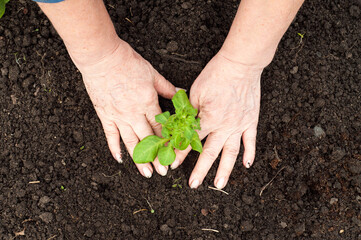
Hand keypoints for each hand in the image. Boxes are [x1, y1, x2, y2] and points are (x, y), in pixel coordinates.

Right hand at [76, 39, 175, 177]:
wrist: (102, 58)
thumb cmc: (127, 63)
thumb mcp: (152, 73)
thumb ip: (167, 87)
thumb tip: (181, 94)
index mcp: (148, 103)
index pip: (160, 128)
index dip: (168, 142)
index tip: (174, 154)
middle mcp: (134, 114)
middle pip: (148, 140)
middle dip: (157, 157)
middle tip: (163, 171)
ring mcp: (119, 116)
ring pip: (130, 142)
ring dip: (139, 159)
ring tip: (146, 173)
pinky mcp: (105, 115)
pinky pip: (110, 136)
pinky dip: (114, 149)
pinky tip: (120, 159)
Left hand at [171, 52, 262, 188]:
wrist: (240, 65)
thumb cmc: (216, 76)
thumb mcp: (195, 92)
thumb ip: (188, 112)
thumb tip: (178, 124)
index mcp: (208, 119)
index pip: (191, 141)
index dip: (180, 153)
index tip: (172, 164)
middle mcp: (224, 127)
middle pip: (210, 153)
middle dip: (200, 170)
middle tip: (193, 184)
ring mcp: (239, 126)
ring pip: (231, 153)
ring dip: (225, 170)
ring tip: (219, 184)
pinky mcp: (250, 121)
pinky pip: (250, 141)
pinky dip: (249, 154)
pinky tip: (246, 165)